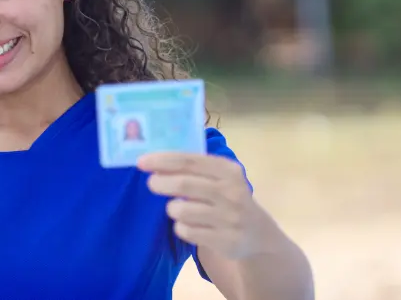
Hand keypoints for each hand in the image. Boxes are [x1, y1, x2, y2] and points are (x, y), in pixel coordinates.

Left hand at [137, 152, 260, 259]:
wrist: (258, 233)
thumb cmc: (228, 198)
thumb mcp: (220, 178)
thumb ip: (194, 168)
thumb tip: (154, 161)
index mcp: (228, 170)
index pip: (189, 161)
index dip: (163, 160)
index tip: (142, 162)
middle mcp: (231, 192)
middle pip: (184, 184)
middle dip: (161, 183)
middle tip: (151, 184)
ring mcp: (230, 218)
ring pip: (182, 210)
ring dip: (172, 209)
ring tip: (177, 208)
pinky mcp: (225, 240)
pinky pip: (187, 231)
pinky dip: (181, 227)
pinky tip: (188, 225)